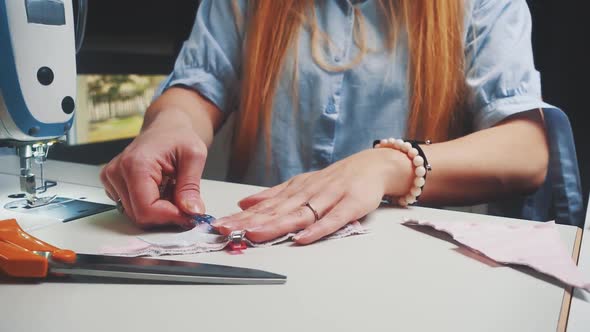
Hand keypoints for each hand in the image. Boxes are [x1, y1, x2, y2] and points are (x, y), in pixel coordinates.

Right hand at [100, 110, 206, 227]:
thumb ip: (191, 187)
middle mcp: (118, 172)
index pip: (146, 209)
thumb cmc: (179, 136)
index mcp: (136, 164)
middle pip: (140, 215)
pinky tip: (160, 189)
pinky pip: (132, 208)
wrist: (166, 127)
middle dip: (167, 214)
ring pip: (136, 214)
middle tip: (184, 199)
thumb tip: (192, 212)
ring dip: (159, 209)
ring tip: (171, 188)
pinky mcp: (112, 184)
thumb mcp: (194, 156)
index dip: (170, 217)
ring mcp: (112, 178)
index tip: (190, 215)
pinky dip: (150, 205)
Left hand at [212, 148, 412, 243]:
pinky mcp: (350, 205)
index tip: (220, 225)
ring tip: (253, 235)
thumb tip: (243, 203)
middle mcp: (308, 193)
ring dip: (275, 225)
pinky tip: (302, 238)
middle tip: (226, 231)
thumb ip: (274, 195)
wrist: (371, 166)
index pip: (264, 206)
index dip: (241, 217)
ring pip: (299, 214)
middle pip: (276, 210)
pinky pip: (333, 219)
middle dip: (250, 222)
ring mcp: (329, 198)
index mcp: (294, 190)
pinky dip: (317, 229)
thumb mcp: (300, 184)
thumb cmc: (335, 180)